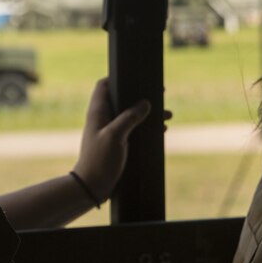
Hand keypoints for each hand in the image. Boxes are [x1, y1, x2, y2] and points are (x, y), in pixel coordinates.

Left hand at [72, 78, 151, 202]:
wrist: (93, 187)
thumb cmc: (99, 160)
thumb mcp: (115, 136)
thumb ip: (129, 117)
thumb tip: (146, 102)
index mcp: (98, 112)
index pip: (104, 85)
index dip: (117, 77)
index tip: (135, 76)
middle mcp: (104, 119)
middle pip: (123, 98)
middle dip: (141, 96)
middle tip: (160, 94)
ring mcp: (111, 131)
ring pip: (132, 115)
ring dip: (149, 114)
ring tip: (168, 114)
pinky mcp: (119, 143)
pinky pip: (136, 130)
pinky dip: (148, 128)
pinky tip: (162, 130)